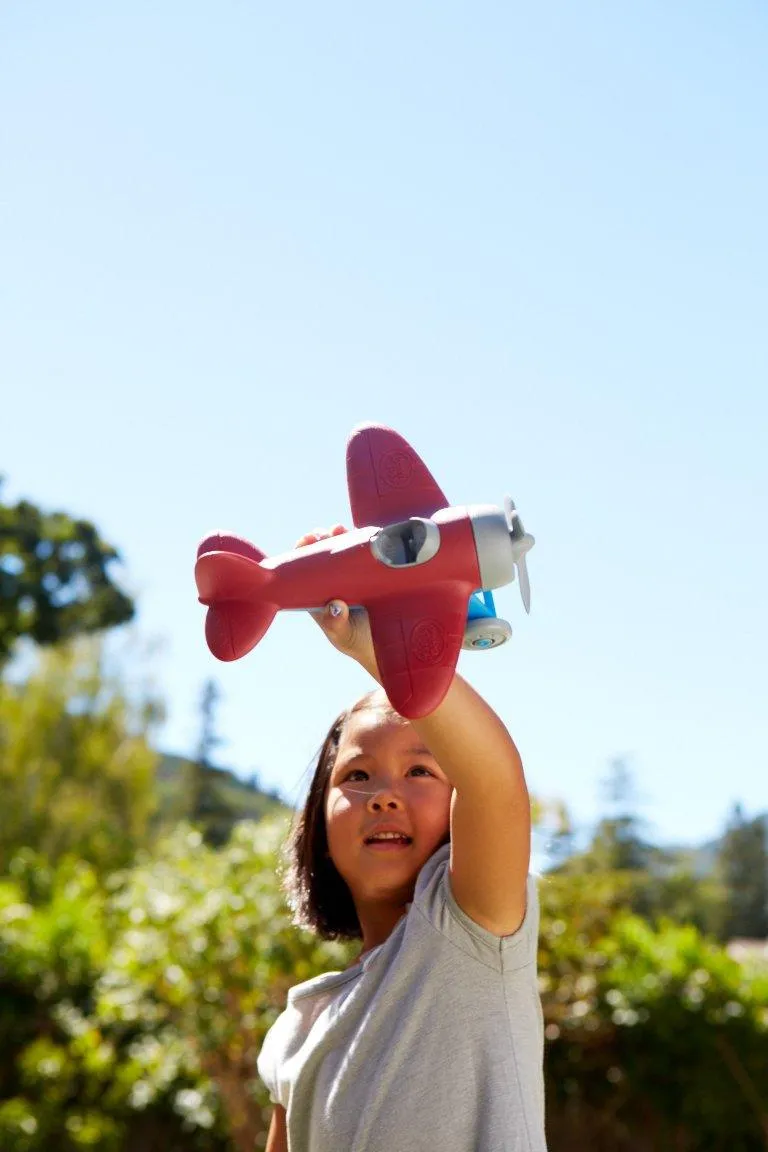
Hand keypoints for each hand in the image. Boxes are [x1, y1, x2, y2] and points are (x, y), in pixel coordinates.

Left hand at [294, 527, 379, 677]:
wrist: (388, 649)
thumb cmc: (358, 643)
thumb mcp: (344, 636)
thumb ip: (336, 624)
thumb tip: (335, 606)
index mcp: (319, 593)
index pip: (306, 567)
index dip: (303, 551)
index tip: (307, 540)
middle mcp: (336, 581)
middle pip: (325, 553)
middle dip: (324, 539)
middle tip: (325, 533)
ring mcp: (356, 576)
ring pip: (346, 549)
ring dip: (342, 536)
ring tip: (339, 529)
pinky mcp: (376, 573)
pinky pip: (368, 553)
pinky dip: (365, 542)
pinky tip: (365, 533)